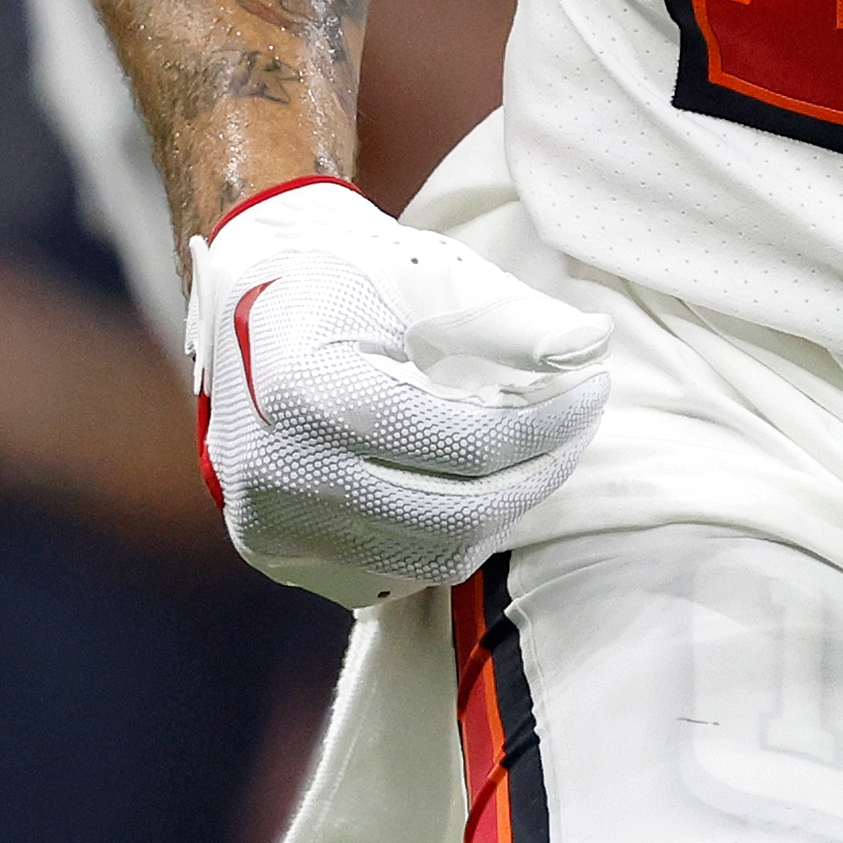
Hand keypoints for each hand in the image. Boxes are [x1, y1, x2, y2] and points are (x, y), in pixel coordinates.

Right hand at [183, 178, 610, 609]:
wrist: (247, 293)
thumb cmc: (348, 273)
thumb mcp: (429, 276)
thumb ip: (511, 320)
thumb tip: (592, 346)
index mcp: (310, 395)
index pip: (467, 443)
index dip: (549, 422)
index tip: (596, 387)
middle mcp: (279, 475)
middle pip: (455, 514)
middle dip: (539, 471)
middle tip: (578, 425)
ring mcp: (270, 526)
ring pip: (431, 556)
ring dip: (500, 509)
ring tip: (533, 452)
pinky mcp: (275, 552)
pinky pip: (391, 569)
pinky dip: (447, 532)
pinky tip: (473, 482)